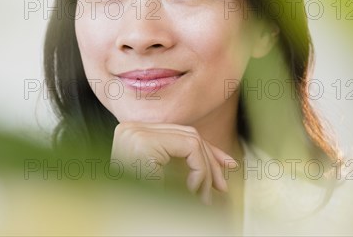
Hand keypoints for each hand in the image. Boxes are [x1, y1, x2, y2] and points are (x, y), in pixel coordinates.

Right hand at [111, 122, 237, 204]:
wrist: (125, 223)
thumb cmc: (141, 207)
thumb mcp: (167, 178)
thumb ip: (184, 162)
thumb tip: (223, 160)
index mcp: (130, 134)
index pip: (178, 133)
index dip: (205, 150)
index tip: (227, 165)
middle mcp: (129, 129)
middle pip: (186, 133)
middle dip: (211, 159)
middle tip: (222, 186)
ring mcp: (134, 133)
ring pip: (192, 139)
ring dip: (205, 170)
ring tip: (204, 196)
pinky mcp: (143, 143)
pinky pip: (191, 148)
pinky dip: (200, 170)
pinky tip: (192, 190)